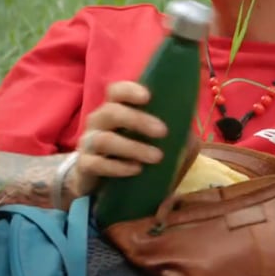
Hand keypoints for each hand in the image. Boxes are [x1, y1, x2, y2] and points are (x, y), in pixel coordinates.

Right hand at [71, 81, 165, 196]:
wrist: (102, 185)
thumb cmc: (131, 156)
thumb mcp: (154, 143)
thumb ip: (172, 135)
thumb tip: (189, 129)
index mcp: (114, 110)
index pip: (115, 91)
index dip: (129, 90)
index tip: (148, 97)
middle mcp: (98, 122)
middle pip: (111, 112)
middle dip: (137, 120)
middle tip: (162, 131)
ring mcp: (88, 143)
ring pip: (105, 139)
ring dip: (132, 147)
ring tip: (156, 157)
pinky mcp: (85, 165)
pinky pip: (97, 163)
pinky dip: (117, 166)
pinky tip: (135, 170)